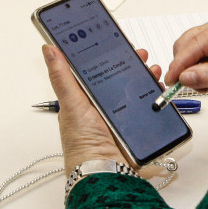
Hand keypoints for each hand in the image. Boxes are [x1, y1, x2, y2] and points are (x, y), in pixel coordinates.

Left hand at [42, 45, 160, 171]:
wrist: (105, 168)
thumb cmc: (82, 143)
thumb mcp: (72, 104)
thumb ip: (62, 76)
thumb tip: (49, 50)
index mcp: (85, 96)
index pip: (96, 67)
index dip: (106, 52)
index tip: (115, 40)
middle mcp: (104, 102)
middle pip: (120, 74)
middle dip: (131, 61)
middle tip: (138, 53)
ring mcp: (122, 111)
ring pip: (136, 87)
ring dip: (146, 75)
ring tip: (150, 69)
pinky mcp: (138, 120)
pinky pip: (150, 102)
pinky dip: (156, 94)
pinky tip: (158, 88)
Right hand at [164, 14, 207, 96]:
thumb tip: (185, 77)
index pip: (197, 42)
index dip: (181, 61)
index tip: (172, 79)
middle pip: (188, 43)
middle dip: (187, 66)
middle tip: (193, 86)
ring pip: (190, 50)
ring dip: (195, 70)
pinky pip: (197, 57)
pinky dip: (200, 71)